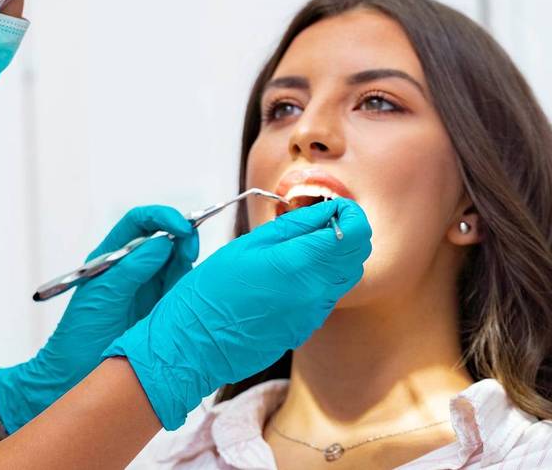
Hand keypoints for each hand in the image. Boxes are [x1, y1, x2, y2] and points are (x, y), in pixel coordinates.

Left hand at [0, 205, 198, 431]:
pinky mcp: (162, 310)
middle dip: (182, 236)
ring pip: (178, 263)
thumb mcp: (101, 297)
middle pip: (164, 239)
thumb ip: (130, 270)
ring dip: (188, 261)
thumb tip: (161, 243)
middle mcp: (132, 269)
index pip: (138, 224)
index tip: (181, 225)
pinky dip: (192, 286)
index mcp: (111, 258)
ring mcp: (148, 289)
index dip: (161, 217)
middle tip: (192, 248)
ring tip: (190, 273)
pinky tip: (194, 293)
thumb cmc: (78, 335)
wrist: (73, 376)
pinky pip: (183, 290)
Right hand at [104, 198, 371, 429]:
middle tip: (315, 223)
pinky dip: (318, 280)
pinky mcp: (305, 329)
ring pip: (344, 277)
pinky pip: (326, 297)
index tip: (333, 206)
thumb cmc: (211, 291)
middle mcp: (315, 292)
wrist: (194, 346)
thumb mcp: (247, 245)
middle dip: (344, 233)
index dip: (350, 213)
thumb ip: (293, 226)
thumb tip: (327, 210)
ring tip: (298, 248)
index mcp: (299, 264)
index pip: (355, 233)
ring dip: (332, 257)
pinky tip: (287, 276)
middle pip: (357, 255)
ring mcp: (312, 315)